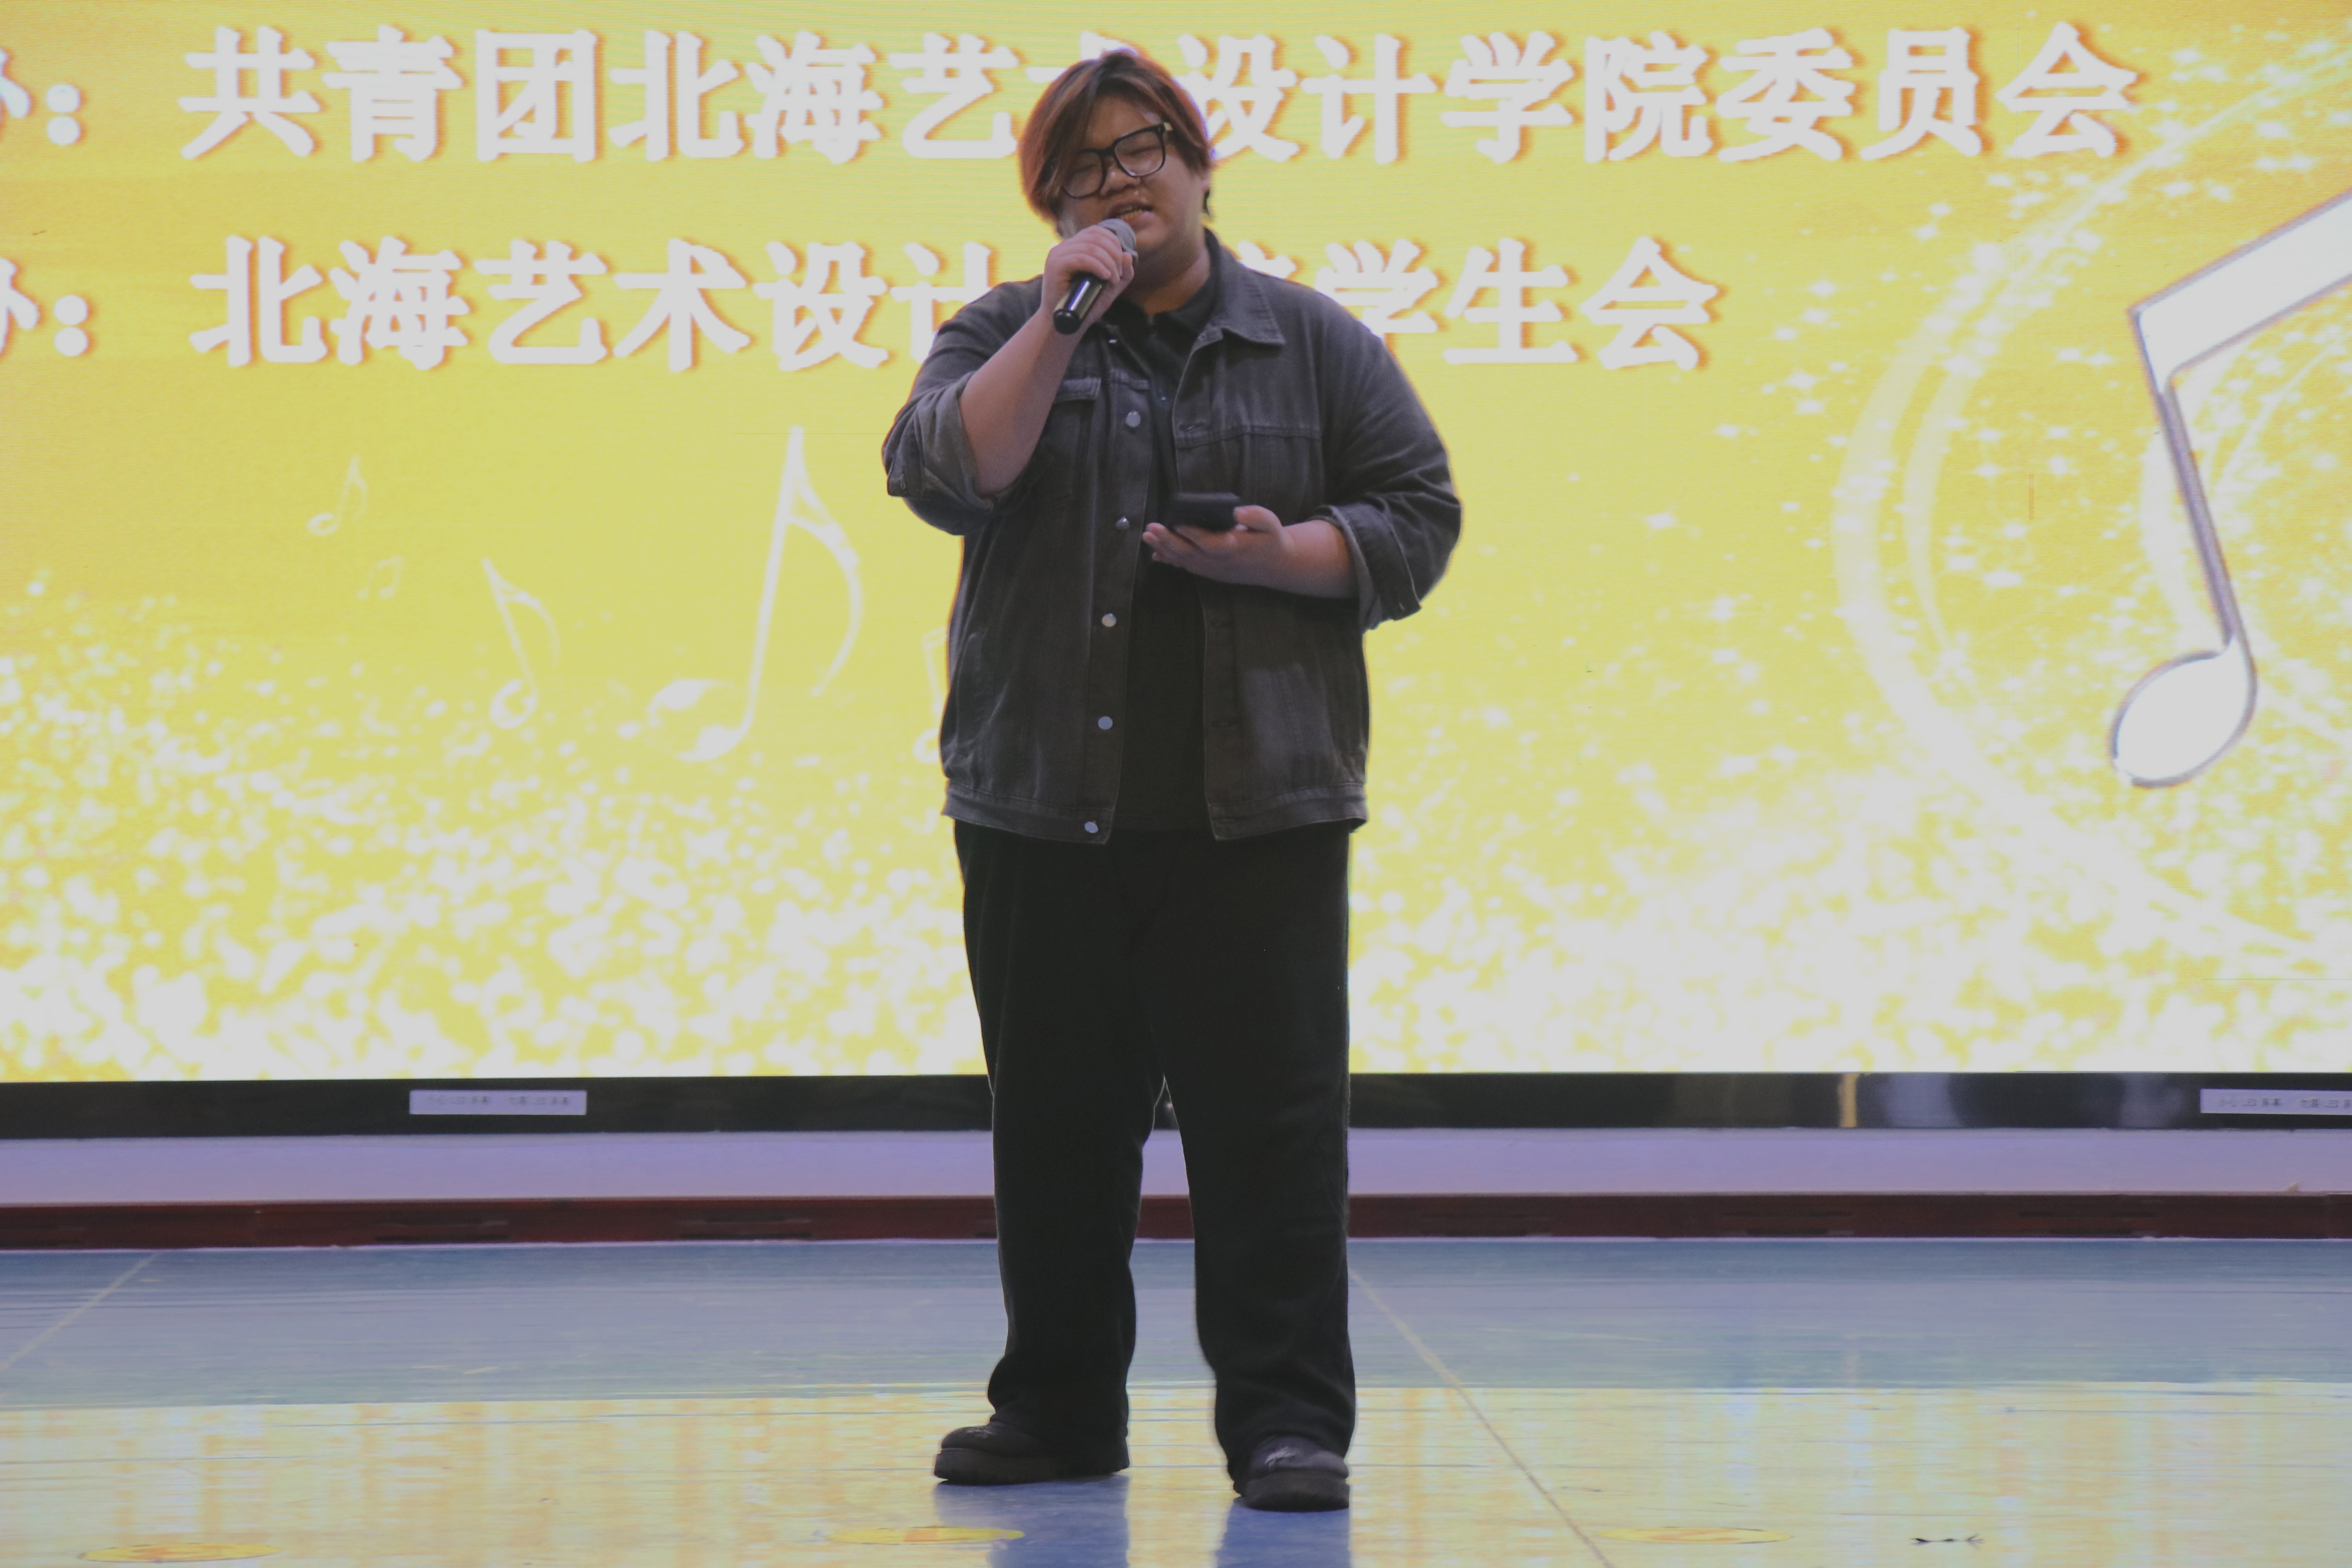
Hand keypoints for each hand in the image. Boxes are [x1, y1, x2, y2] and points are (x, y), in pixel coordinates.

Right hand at [1037, 223, 1134, 330]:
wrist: (1064, 325)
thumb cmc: (1085, 306)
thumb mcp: (1109, 289)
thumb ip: (1122, 274)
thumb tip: (1128, 255)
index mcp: (1074, 247)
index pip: (1096, 232)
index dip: (1113, 243)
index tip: (1120, 266)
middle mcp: (1064, 247)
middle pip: (1095, 237)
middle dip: (1114, 254)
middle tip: (1118, 275)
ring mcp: (1057, 255)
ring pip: (1090, 247)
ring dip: (1108, 262)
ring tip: (1113, 279)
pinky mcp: (1055, 265)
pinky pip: (1081, 258)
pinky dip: (1097, 266)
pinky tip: (1106, 277)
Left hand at [1141, 507, 1352, 598]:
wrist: (1275, 566)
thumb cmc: (1270, 539)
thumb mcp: (1271, 524)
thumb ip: (1256, 516)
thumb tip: (1238, 512)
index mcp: (1236, 549)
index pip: (1211, 543)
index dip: (1194, 535)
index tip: (1178, 524)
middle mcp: (1221, 562)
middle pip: (1191, 554)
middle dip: (1169, 541)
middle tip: (1152, 528)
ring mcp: (1213, 569)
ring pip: (1185, 561)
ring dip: (1164, 549)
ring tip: (1148, 537)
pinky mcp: (1210, 572)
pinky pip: (1187, 567)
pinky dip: (1171, 561)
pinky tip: (1156, 553)